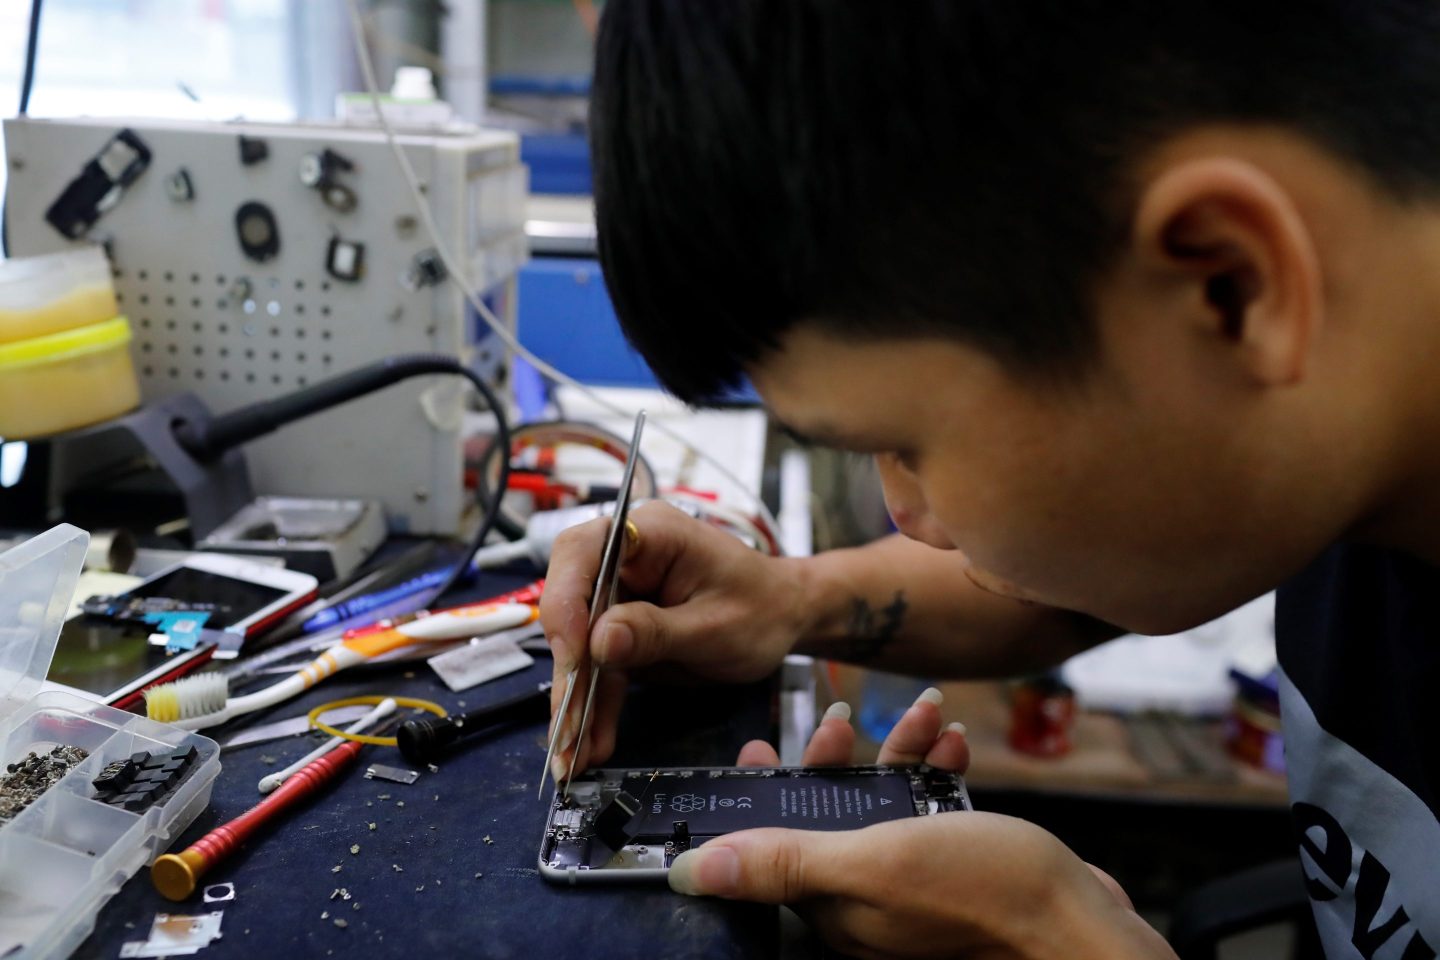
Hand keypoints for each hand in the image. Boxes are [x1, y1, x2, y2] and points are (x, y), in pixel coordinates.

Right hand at [541, 501, 807, 777]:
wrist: (786, 618)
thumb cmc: (762, 607)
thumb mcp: (714, 626)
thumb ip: (655, 632)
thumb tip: (599, 642)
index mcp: (649, 533)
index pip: (583, 550)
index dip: (567, 600)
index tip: (576, 653)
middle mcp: (624, 559)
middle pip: (572, 606)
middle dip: (569, 669)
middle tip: (567, 724)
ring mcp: (620, 595)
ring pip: (581, 647)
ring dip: (577, 701)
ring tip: (573, 752)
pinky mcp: (622, 630)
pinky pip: (599, 668)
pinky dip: (595, 707)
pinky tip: (589, 743)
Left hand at [671, 691, 1172, 959]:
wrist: (1086, 927)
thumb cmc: (985, 896)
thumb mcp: (872, 865)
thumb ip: (784, 862)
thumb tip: (691, 873)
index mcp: (835, 910)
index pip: (773, 847)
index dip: (763, 796)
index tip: (762, 747)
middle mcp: (869, 903)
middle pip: (828, 818)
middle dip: (835, 760)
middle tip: (841, 718)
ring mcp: (918, 885)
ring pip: (884, 804)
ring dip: (897, 751)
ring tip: (924, 713)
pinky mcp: (963, 869)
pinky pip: (934, 809)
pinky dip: (939, 770)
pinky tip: (955, 741)